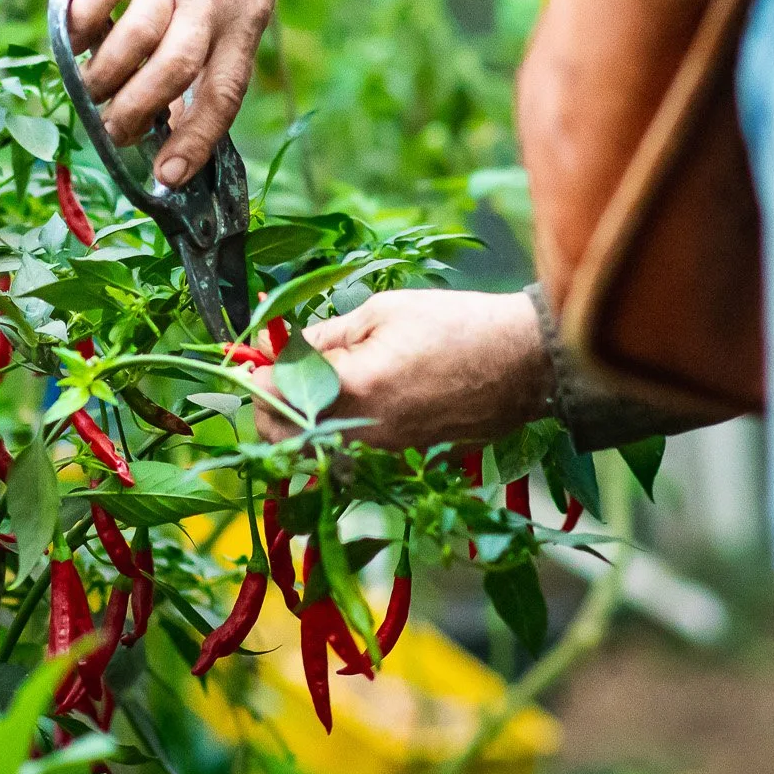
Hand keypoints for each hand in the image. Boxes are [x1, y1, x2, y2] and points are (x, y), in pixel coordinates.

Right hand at [66, 0, 276, 186]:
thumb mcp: (243, 6)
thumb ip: (215, 60)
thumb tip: (176, 128)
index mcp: (247, 20)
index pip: (224, 91)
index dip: (196, 139)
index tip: (167, 176)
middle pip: (174, 67)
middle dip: (137, 112)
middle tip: (113, 133)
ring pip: (134, 35)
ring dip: (105, 75)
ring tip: (92, 92)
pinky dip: (84, 20)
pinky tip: (76, 37)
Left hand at [258, 289, 550, 449]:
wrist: (524, 364)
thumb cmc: (457, 325)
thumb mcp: (384, 311)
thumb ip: (326, 334)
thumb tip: (281, 345)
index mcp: (354, 387)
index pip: (272, 395)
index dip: (253, 376)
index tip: (250, 358)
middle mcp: (362, 432)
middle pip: (282, 438)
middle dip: (266, 407)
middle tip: (273, 376)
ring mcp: (383, 454)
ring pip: (313, 453)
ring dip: (298, 425)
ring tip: (308, 388)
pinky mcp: (401, 461)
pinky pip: (349, 457)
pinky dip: (333, 437)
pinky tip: (345, 405)